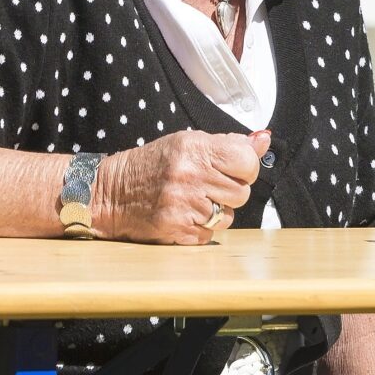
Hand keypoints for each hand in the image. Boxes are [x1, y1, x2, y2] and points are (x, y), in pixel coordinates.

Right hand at [94, 128, 267, 244]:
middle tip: (208, 186)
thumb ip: (229, 144)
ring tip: (194, 200)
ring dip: (217, 212)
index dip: (246, 167)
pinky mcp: (177, 229)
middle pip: (242, 192)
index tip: (235, 169)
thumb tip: (264, 140)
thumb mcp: (188, 144)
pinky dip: (201, 228)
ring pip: (229, 216)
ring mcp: (184, 205)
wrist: (111, 193)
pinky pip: (210, 234)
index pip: (248, 161)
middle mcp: (190, 176)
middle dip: (230, 191)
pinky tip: (183, 215)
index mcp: (195, 149)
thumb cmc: (152, 166)